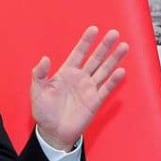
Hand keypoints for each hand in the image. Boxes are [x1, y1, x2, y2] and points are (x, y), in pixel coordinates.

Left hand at [31, 26, 127, 149]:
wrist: (52, 131)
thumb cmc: (43, 111)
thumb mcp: (37, 91)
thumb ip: (40, 74)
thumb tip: (45, 58)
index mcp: (65, 72)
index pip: (78, 53)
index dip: (86, 41)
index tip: (94, 29)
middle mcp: (80, 78)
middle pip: (95, 59)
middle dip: (104, 46)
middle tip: (114, 33)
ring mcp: (89, 89)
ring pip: (104, 70)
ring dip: (114, 59)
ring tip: (124, 46)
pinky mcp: (95, 102)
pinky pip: (106, 89)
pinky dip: (113, 80)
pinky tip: (121, 70)